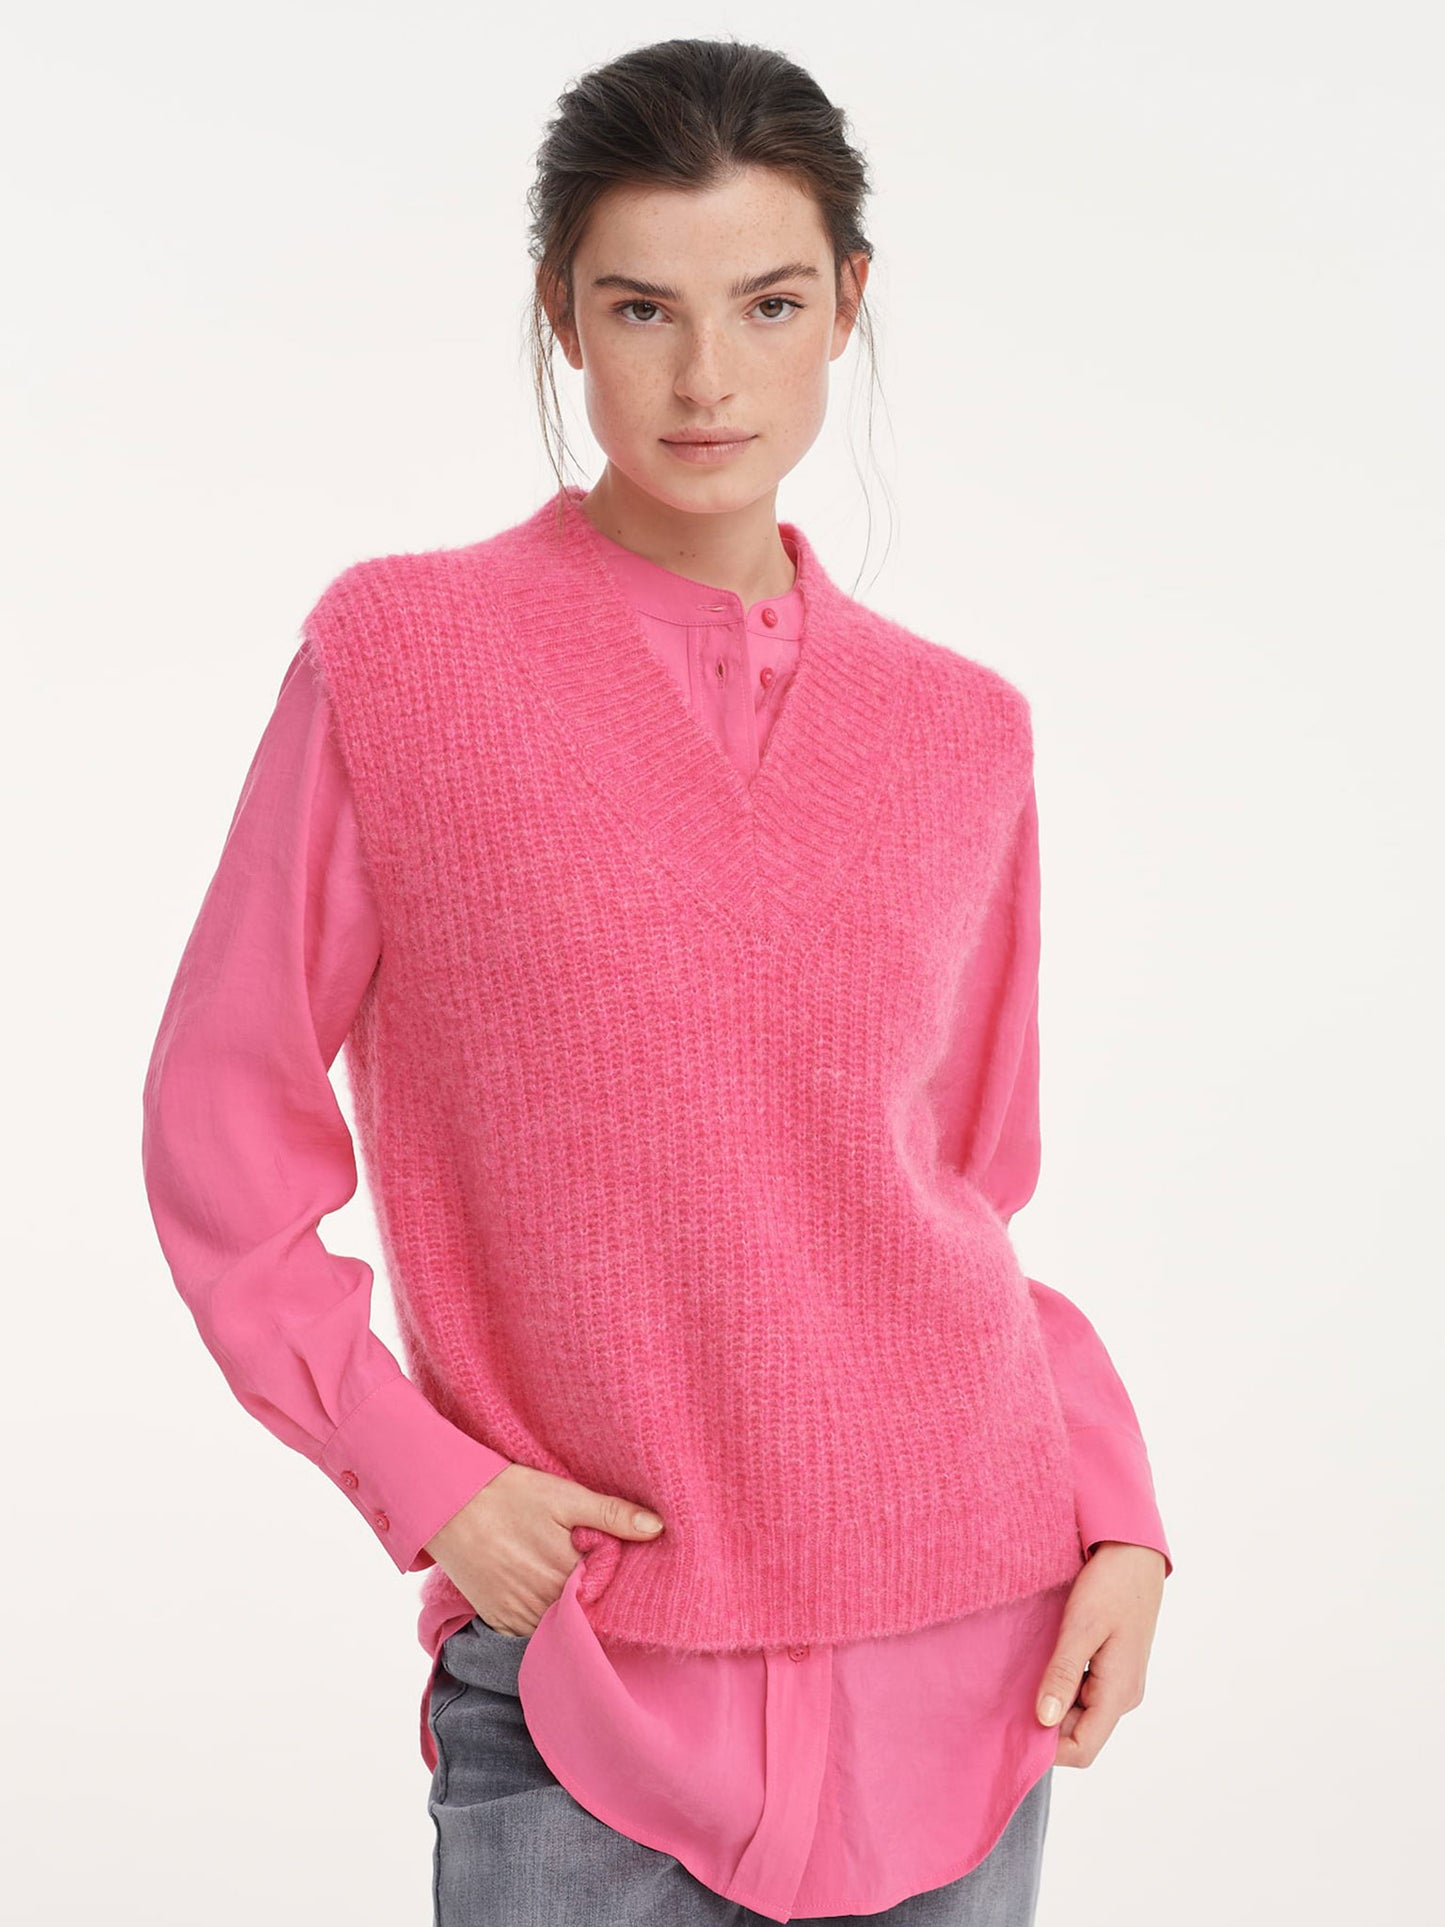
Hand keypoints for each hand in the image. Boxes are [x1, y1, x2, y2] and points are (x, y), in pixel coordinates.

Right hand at [423, 1463, 664, 1634]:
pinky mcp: (498, 1620)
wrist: (446, 1505)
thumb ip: (611, 1514)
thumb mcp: (564, 1495)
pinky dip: (544, 1621)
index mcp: (568, 1572)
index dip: (617, 1583)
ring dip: (570, 1613)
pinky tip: (547, 1598)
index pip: (609, 1593)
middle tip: (595, 1575)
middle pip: (585, 1613)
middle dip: (595, 1599)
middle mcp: (545, 1603)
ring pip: (559, 1626)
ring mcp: (519, 1615)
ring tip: (571, 1586)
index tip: (621, 1570)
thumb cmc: (507, 1495)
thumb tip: (657, 1528)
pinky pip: (532, 1633)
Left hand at [1034, 1542, 1166, 1766]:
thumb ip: (1063, 1675)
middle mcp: (1123, 1696)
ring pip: (1080, 1713)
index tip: (1014, 1730)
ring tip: (1021, 1680)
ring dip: (1052, 1703)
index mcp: (1119, 1693)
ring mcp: (1120, 1682)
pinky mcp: (1113, 1667)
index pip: (1083, 1749)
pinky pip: (1084, 1692)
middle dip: (1045, 1725)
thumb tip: (1043, 1720)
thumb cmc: (1110, 1586)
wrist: (1134, 1554)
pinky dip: (1061, 1687)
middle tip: (1008, 1702)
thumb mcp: (1081, 1628)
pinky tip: (1041, 1665)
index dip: (1049, 1750)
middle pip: (1079, 1733)